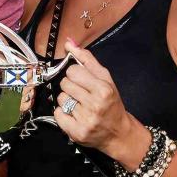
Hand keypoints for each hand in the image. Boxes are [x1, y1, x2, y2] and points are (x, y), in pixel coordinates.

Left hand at [54, 39, 143, 157]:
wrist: (119, 133)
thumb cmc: (111, 103)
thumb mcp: (105, 78)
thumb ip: (86, 59)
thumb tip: (68, 43)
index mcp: (103, 89)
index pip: (73, 71)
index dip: (76, 74)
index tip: (83, 81)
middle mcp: (95, 105)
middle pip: (65, 84)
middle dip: (71, 87)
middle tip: (82, 94)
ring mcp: (85, 120)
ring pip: (61, 98)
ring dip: (67, 100)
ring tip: (80, 105)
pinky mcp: (77, 133)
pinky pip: (58, 114)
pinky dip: (63, 114)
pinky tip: (74, 115)